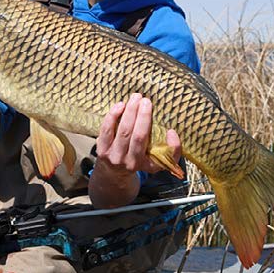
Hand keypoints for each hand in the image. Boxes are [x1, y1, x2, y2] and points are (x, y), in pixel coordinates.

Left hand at [89, 93, 181, 207]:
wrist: (113, 174)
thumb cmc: (138, 161)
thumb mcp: (156, 163)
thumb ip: (171, 151)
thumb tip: (172, 133)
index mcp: (145, 165)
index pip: (160, 156)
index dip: (169, 145)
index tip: (171, 130)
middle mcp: (129, 163)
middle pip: (138, 137)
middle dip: (143, 116)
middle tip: (146, 100)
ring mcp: (114, 156)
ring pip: (123, 131)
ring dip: (129, 112)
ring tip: (135, 98)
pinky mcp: (101, 149)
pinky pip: (106, 130)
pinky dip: (113, 116)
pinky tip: (120, 105)